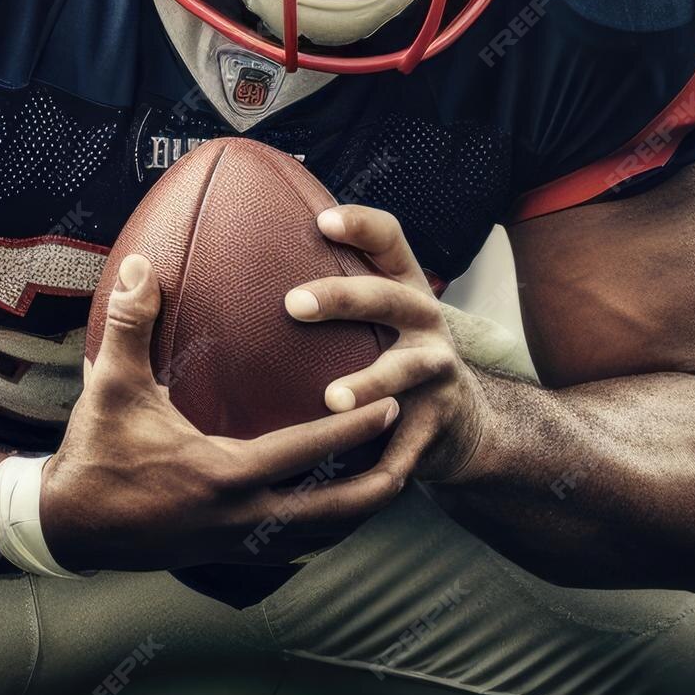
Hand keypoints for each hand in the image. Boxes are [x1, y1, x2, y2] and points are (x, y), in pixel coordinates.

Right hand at [41, 254, 403, 571]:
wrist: (68, 526)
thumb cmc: (94, 452)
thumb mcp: (111, 386)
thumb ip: (131, 324)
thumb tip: (138, 263)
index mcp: (224, 474)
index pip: (308, 452)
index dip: (355, 427)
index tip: (396, 402)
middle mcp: (241, 517)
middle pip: (337, 511)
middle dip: (382, 482)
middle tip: (417, 449)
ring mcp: (238, 544)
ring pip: (323, 537)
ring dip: (361, 511)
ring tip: (393, 478)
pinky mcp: (229, 555)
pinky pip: (296, 547)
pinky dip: (327, 529)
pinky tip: (339, 508)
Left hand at [284, 203, 495, 489]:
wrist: (461, 425)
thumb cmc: (391, 357)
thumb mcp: (376, 318)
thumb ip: (331, 292)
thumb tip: (233, 268)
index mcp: (404, 288)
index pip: (390, 241)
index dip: (362, 226)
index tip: (322, 220)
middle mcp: (425, 321)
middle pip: (388, 298)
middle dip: (343, 298)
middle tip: (292, 303)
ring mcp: (437, 371)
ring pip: (405, 371)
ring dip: (370, 384)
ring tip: (331, 398)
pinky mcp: (438, 423)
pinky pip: (407, 444)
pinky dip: (384, 460)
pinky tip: (352, 474)